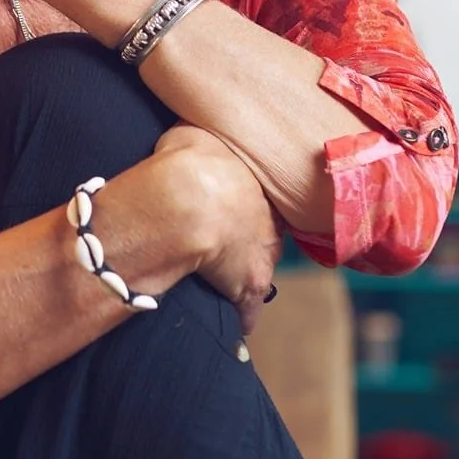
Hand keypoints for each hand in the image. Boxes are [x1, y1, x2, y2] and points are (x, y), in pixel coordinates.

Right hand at [154, 124, 281, 334]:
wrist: (188, 200)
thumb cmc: (190, 160)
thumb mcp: (192, 133)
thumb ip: (198, 139)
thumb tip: (190, 135)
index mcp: (258, 183)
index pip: (262, 196)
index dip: (246, 202)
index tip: (234, 206)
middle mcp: (270, 220)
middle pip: (267, 232)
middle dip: (252, 236)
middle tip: (231, 239)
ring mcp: (262, 257)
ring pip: (261, 268)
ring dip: (246, 273)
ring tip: (226, 278)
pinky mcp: (249, 289)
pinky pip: (249, 309)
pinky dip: (243, 317)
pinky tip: (237, 325)